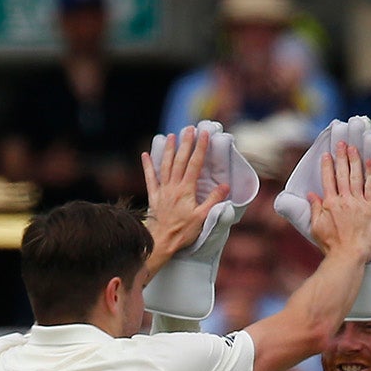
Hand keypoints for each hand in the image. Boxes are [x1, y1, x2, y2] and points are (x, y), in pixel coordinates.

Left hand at [142, 125, 227, 260]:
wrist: (161, 241)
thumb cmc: (183, 232)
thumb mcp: (202, 218)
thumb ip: (213, 200)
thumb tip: (225, 186)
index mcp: (186, 190)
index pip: (194, 165)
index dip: (200, 149)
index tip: (204, 135)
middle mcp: (173, 186)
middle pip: (180, 160)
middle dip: (185, 144)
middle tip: (189, 129)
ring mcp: (162, 190)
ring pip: (165, 165)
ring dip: (168, 150)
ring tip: (170, 136)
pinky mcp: (153, 196)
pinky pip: (150, 178)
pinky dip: (147, 166)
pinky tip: (145, 155)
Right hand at [305, 143, 370, 260]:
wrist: (349, 256)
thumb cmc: (332, 246)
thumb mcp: (316, 227)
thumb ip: (315, 209)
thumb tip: (311, 194)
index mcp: (329, 203)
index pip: (328, 179)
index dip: (327, 165)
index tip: (327, 153)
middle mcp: (344, 200)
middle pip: (342, 173)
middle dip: (342, 156)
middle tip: (342, 142)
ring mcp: (358, 203)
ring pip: (357, 176)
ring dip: (355, 160)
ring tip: (354, 147)